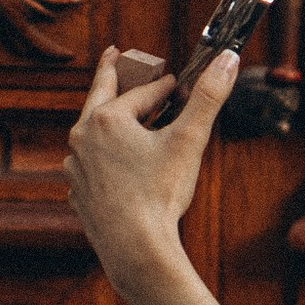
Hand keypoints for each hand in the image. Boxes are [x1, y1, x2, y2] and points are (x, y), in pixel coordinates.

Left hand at [65, 41, 240, 287]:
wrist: (135, 248)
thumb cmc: (160, 195)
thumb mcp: (189, 140)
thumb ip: (209, 97)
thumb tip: (228, 58)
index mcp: (107, 118)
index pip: (143, 92)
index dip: (166, 87)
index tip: (178, 85)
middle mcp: (82, 137)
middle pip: (100, 96)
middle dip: (111, 75)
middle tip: (113, 56)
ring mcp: (76, 165)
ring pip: (90, 132)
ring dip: (104, 120)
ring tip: (111, 111)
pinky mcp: (77, 191)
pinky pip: (89, 164)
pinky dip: (100, 156)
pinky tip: (109, 162)